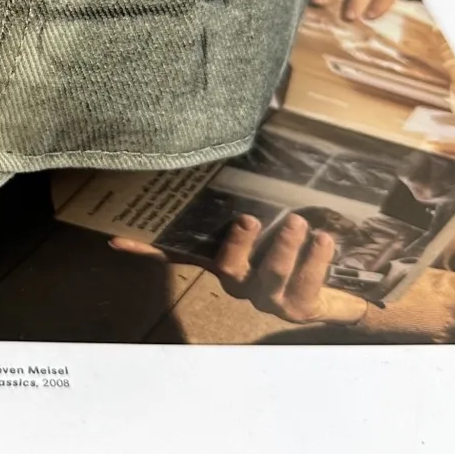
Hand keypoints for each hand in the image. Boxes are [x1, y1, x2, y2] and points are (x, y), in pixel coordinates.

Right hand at [112, 213, 366, 325]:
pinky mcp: (298, 308)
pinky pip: (305, 285)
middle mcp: (239, 282)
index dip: (148, 249)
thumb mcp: (270, 223)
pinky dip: (315, 260)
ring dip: (283, 247)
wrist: (338, 292)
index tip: (117, 240)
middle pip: (227, 267)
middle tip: (249, 217)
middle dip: (238, 243)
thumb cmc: (296, 245)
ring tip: (297, 221)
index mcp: (223, 259)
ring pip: (270, 275)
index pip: (179, 254)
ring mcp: (268, 298)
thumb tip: (234, 144)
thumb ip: (249, 194)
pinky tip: (324, 239)